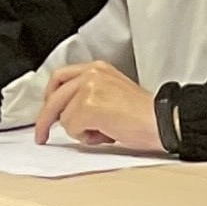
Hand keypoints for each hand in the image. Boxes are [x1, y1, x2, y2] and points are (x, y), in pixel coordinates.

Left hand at [32, 60, 164, 151]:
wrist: (165, 123)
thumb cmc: (144, 115)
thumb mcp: (113, 92)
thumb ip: (88, 94)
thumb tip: (65, 112)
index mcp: (97, 69)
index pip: (60, 78)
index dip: (50, 98)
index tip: (46, 112)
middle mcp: (91, 74)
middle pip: (54, 97)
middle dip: (45, 120)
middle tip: (42, 135)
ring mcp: (88, 88)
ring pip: (63, 116)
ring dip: (80, 130)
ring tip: (104, 131)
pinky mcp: (88, 105)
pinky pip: (72, 128)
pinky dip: (85, 136)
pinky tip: (106, 134)